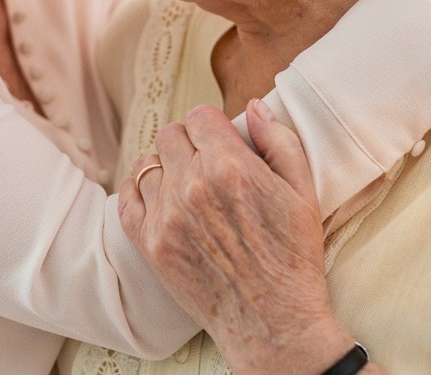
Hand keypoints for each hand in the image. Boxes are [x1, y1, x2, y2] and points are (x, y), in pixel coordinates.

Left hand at [118, 102, 358, 374]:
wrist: (272, 323)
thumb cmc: (293, 258)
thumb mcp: (303, 192)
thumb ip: (278, 141)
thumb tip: (252, 107)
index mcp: (230, 166)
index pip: (200, 116)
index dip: (213, 126)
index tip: (221, 142)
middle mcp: (192, 186)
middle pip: (171, 135)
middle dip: (190, 143)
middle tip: (207, 164)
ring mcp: (166, 216)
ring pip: (148, 163)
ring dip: (166, 167)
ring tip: (186, 183)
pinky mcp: (150, 243)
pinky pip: (127, 197)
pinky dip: (139, 191)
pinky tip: (160, 197)